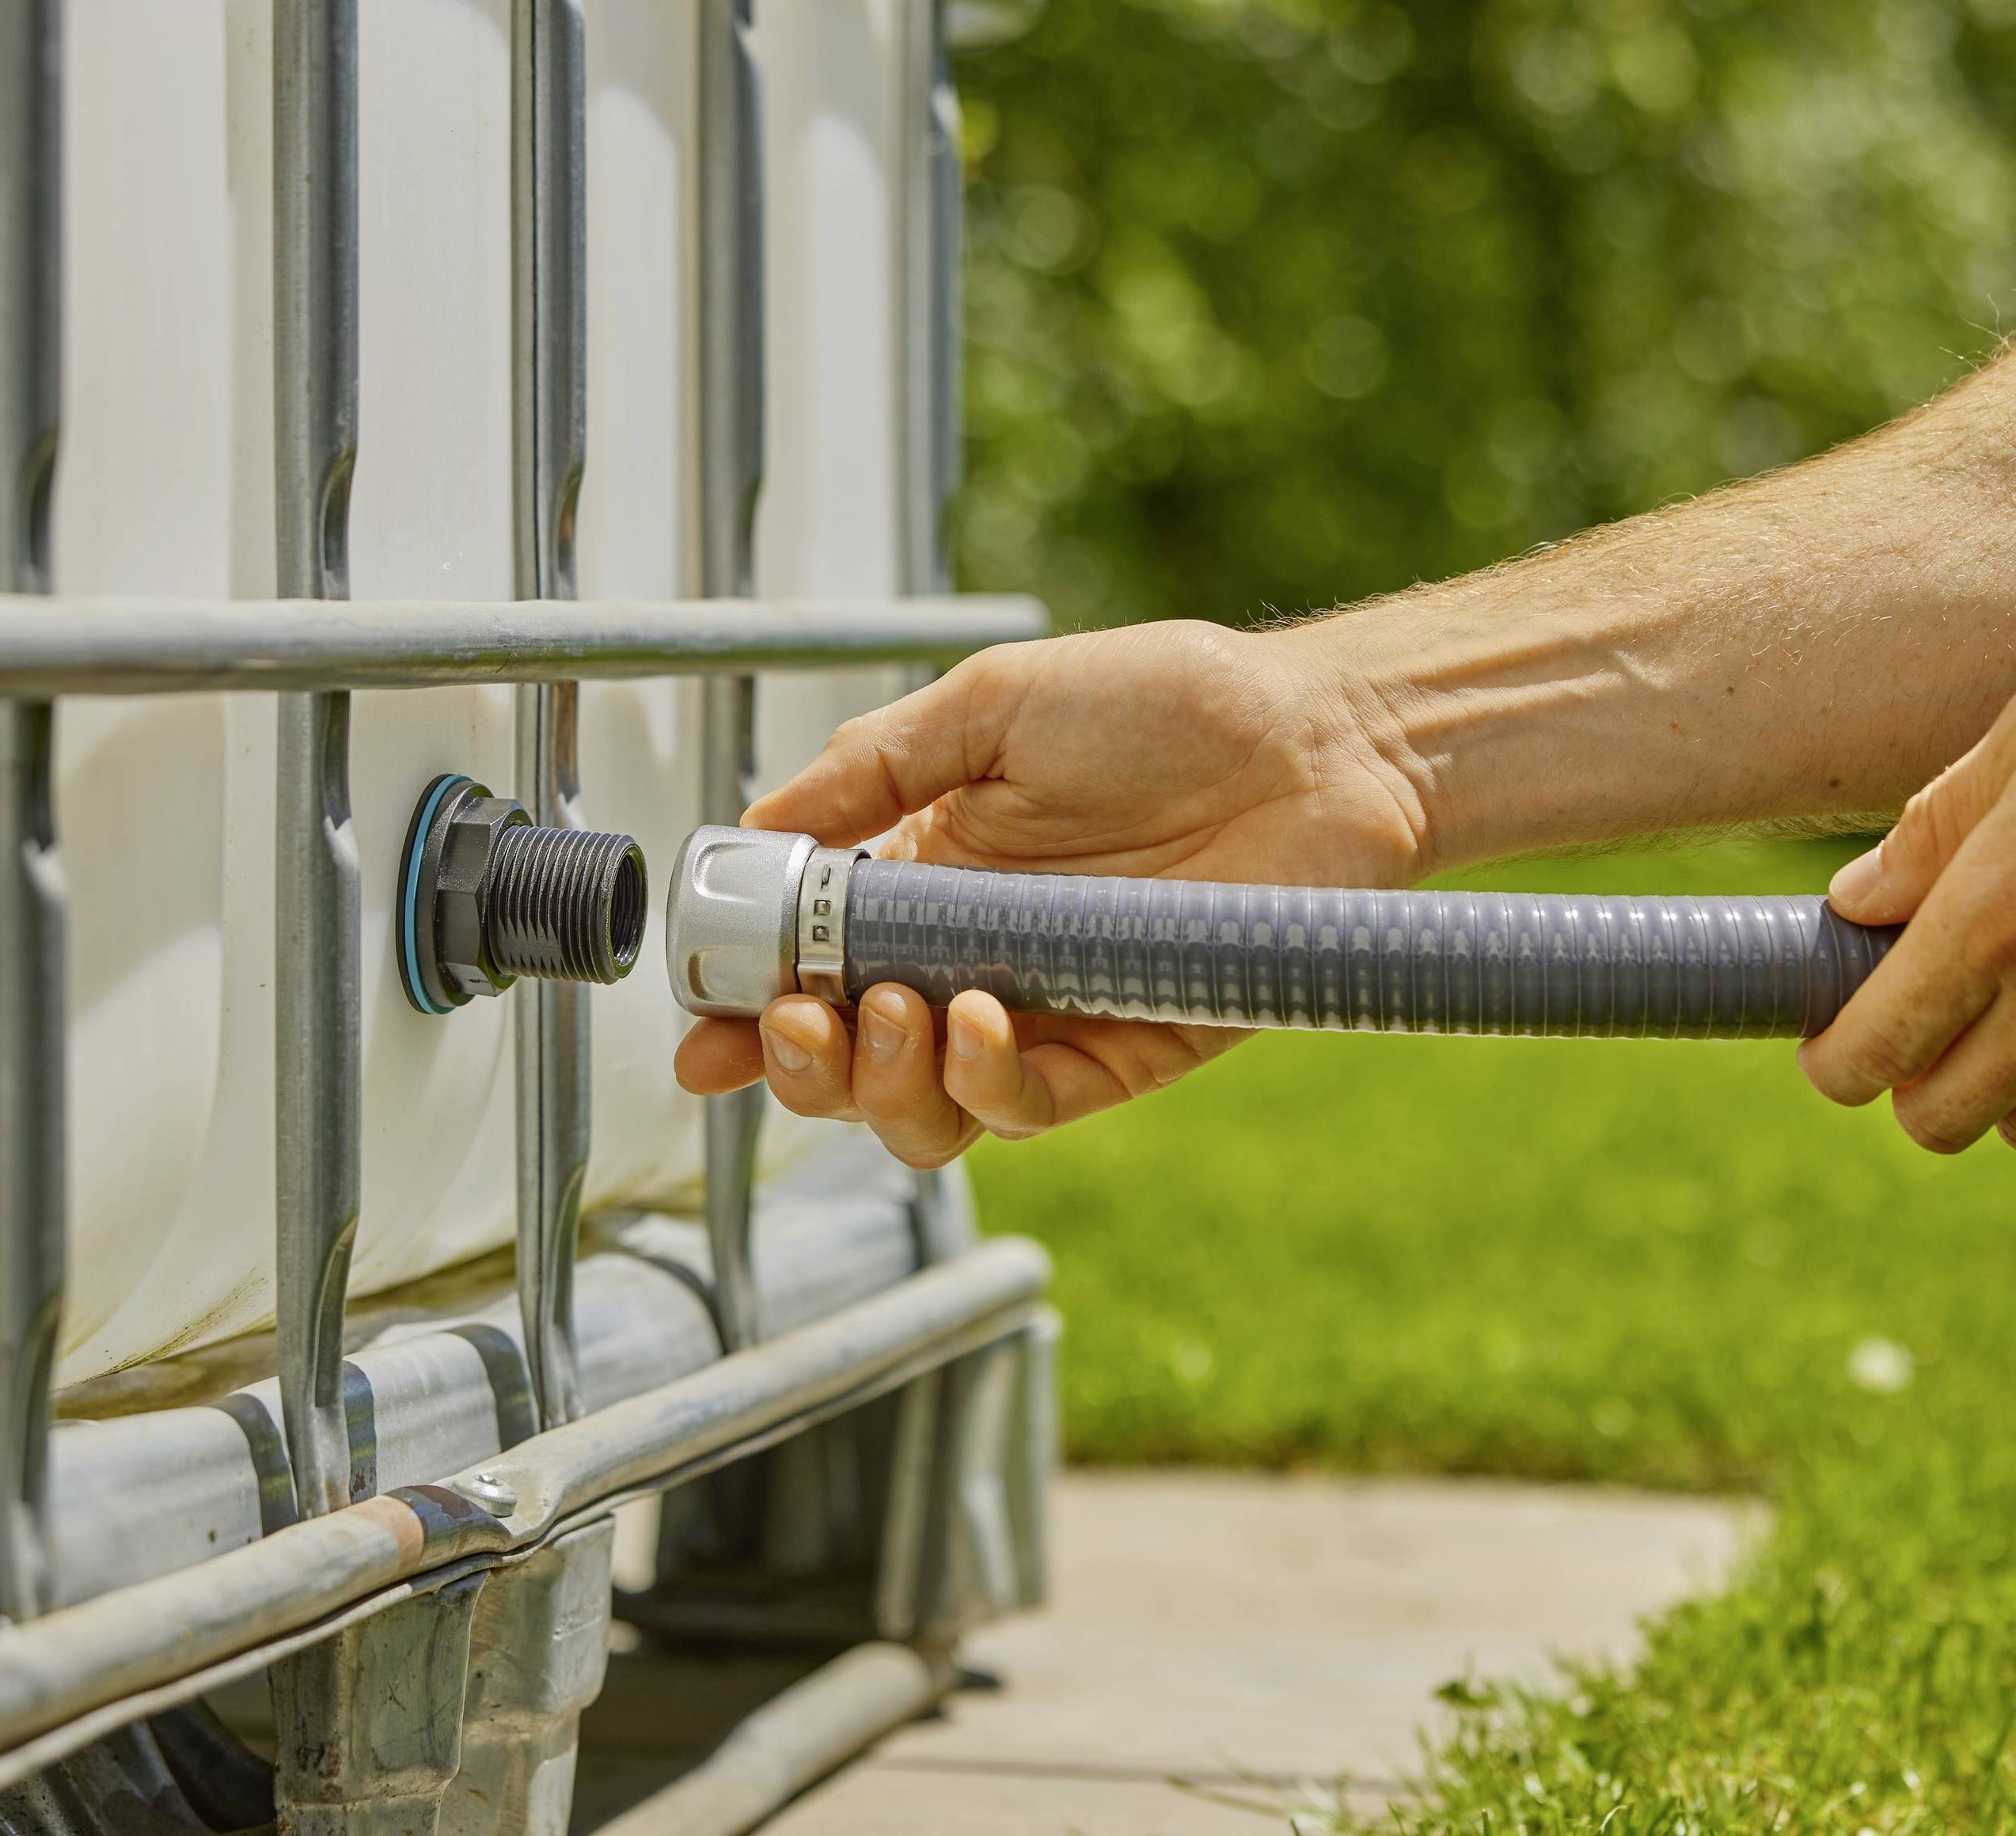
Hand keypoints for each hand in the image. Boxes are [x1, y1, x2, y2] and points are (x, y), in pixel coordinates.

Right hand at [673, 619, 1428, 1166]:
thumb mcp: (988, 708)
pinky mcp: (1121, 1051)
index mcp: (923, 882)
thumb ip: (869, 771)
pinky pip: (1028, 1107)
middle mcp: (970, 961)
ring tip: (880, 1016)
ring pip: (925, 1113)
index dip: (744, 1014)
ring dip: (876, 1084)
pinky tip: (977, 1019)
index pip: (807, 972)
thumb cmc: (1165, 705)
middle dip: (796, 1066)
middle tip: (791, 1021)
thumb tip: (754, 829)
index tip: (700, 1029)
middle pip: (848, 1067)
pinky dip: (982, 1083)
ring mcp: (1041, 1014)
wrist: (1317, 735)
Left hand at [1802, 694, 2015, 1151]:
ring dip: (2002, 1093)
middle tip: (1911, 1032)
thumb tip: (1859, 902)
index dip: (1837, 1062)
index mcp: (1995, 918)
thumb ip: (1940, 829)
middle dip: (1912, 1086)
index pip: (1876, 1049)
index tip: (1831, 1048)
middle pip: (1943, 1120)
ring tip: (1999, 1018)